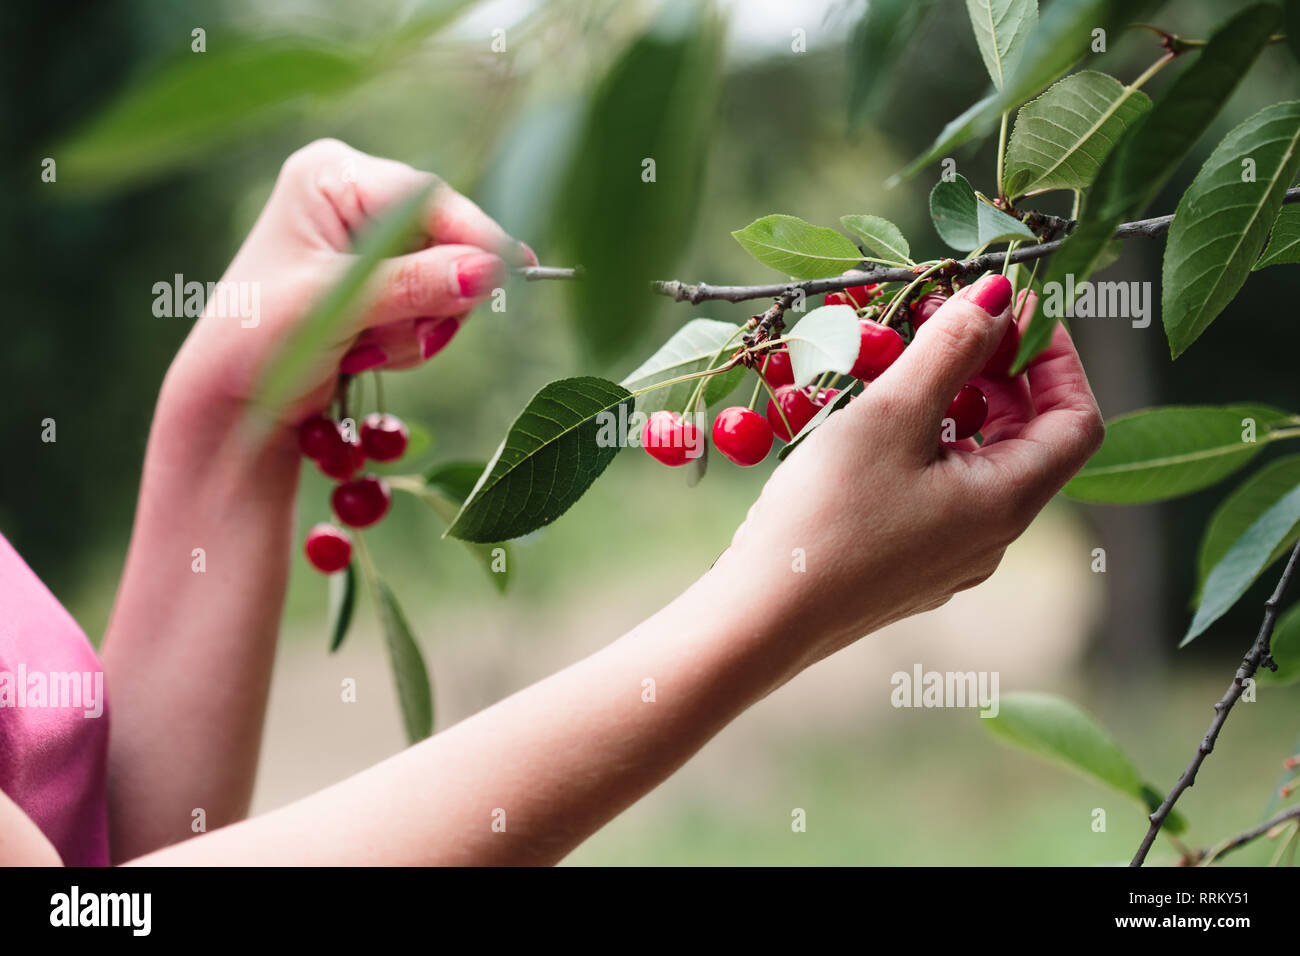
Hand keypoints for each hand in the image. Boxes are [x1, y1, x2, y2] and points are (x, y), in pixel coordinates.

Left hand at [161, 138, 533, 431]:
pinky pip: (432, 308)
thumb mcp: (335, 307)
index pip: (426, 198)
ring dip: (416, 327)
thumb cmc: (258, 340)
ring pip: (446, 281)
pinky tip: (364, 351)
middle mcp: (352, 196)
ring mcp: (369, 242)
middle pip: (445, 239)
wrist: (229, 401)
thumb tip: (488, 271)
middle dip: (429, 298)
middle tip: (386, 334)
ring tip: (361, 347)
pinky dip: (409, 339)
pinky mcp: (379, 283)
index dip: (474, 236)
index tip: (517, 270)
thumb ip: (413, 285)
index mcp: (330, 175)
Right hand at [713, 275, 1104, 669]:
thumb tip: (1000, 293)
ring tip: (904, 367)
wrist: (760, 617)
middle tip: (948, 324)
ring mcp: (949, 558)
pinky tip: (874, 429)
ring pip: (977, 465)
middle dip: (997, 374)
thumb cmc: (828, 515)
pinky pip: (938, 492)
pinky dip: (924, 446)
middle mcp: (992, 538)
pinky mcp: (906, 567)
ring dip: (955, 407)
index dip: (1055, 356)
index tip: (1011, 310)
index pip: (1076, 419)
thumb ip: (950, 348)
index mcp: (1007, 503)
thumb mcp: (892, 415)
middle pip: (1026, 441)